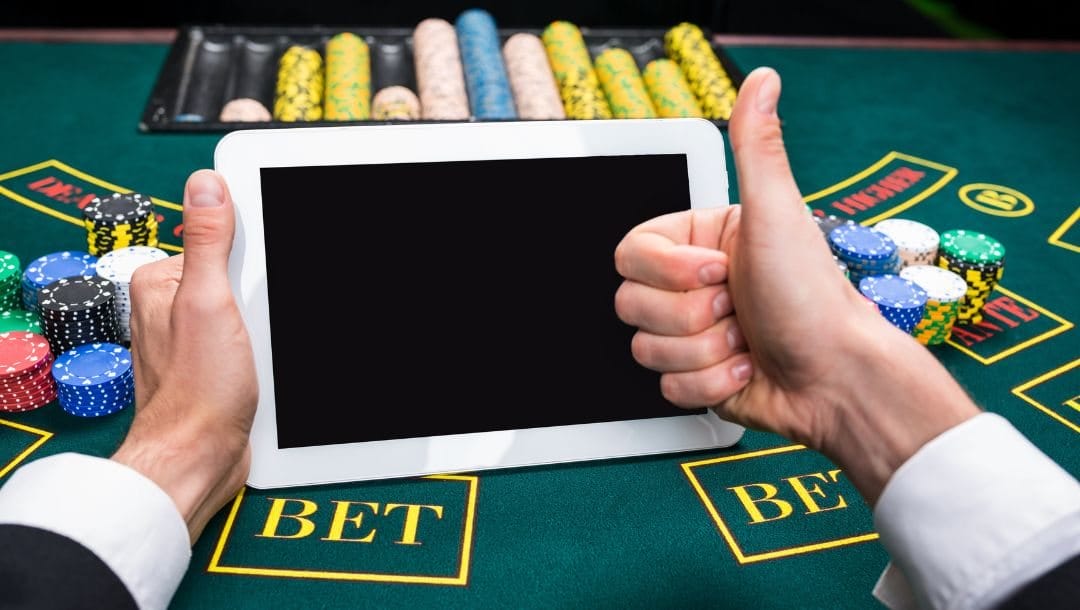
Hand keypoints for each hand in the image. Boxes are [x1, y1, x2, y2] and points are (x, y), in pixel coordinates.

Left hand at [110, 170, 256, 541]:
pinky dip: (264, 350)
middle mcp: (174, 306)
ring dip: (267, 328)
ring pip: (250, 310)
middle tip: (255, 329)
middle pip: (240, 276)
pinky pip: (252, 340)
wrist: (197, 458)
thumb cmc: (195, 392)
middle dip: (261, 298)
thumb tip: (206, 183)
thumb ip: (208, 243)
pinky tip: (262, 368)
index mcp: (162, 281)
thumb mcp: (207, 304)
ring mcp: (195, 336)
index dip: (251, 257)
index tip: (257, 285)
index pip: (220, 242)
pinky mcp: (215, 362)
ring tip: (256, 355)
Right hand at [613, 68, 979, 503]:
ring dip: (706, 351)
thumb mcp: (778, 214)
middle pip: (629, 303)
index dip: (668, 271)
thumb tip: (762, 82)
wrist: (837, 378)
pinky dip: (711, 384)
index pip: (629, 253)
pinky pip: (666, 387)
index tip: (718, 271)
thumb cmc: (814, 298)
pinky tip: (747, 368)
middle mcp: (690, 287)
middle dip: (693, 315)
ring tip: (748, 339)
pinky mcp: (696, 377)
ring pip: (645, 347)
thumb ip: (755, 148)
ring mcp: (691, 334)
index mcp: (700, 242)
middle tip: (738, 307)